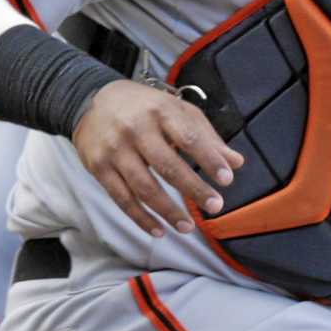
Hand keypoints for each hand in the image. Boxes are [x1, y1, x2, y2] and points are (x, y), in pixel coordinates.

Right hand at [72, 81, 242, 237]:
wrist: (93, 99)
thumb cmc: (146, 107)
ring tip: (188, 227)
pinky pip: (121, 198)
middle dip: (193, 189)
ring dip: (168, 211)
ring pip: (143, 187)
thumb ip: (207, 137)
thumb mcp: (178, 110)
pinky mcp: (98, 168)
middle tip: (215, 206)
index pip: (189, 138)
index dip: (208, 160)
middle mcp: (135, 130)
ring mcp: (114, 150)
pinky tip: (159, 231)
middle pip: (167, 166)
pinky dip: (140, 218)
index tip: (227, 179)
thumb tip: (237, 163)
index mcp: (160, 111)